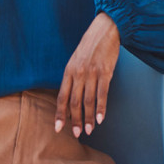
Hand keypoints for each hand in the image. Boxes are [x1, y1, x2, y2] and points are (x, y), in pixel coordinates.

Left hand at [56, 13, 119, 136]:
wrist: (105, 30)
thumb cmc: (90, 46)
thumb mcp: (76, 60)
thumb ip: (73, 77)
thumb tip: (72, 97)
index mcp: (68, 71)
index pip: (62, 97)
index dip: (60, 114)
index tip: (58, 128)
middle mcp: (78, 73)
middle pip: (75, 102)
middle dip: (74, 120)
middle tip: (76, 134)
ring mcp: (92, 73)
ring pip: (88, 101)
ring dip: (88, 118)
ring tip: (89, 130)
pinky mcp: (105, 72)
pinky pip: (102, 94)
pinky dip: (101, 108)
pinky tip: (100, 119)